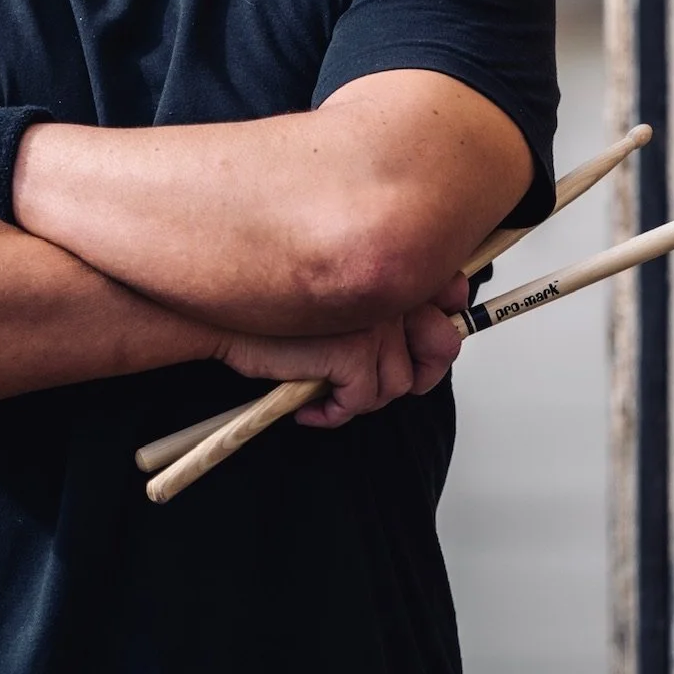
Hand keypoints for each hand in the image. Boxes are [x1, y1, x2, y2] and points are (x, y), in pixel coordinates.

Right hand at [214, 273, 467, 429]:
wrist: (221, 310)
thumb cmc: (270, 304)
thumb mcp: (333, 293)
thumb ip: (373, 297)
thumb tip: (414, 334)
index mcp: (390, 262)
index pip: (451, 291)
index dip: (440, 327)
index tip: (418, 346)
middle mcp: (391, 286)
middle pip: (442, 343)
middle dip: (420, 373)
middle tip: (379, 384)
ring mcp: (376, 320)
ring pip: (400, 384)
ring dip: (364, 396)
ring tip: (328, 392)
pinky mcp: (355, 352)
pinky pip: (363, 401)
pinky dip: (335, 412)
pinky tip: (309, 407)